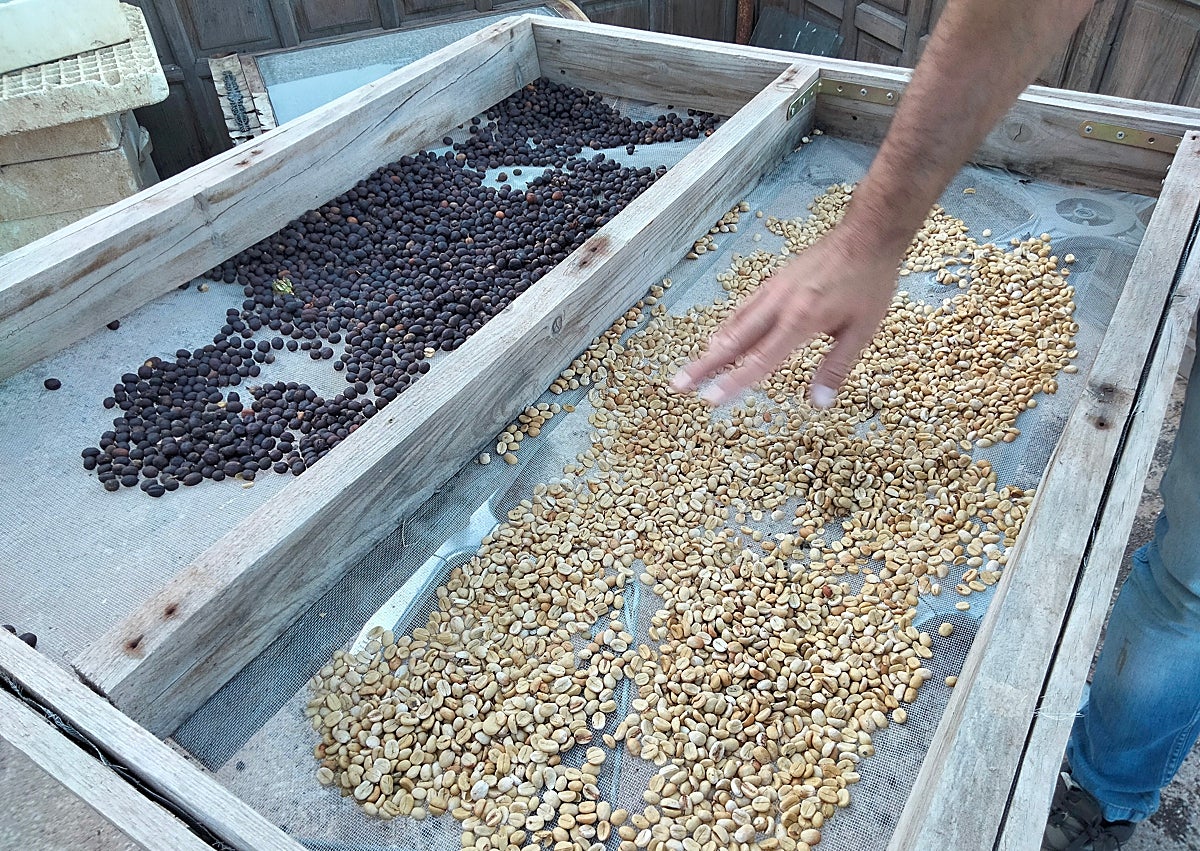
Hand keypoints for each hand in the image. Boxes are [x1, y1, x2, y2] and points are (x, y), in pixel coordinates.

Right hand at [670, 230, 898, 407]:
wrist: (867, 234)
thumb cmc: (869, 281)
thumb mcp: (862, 331)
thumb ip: (836, 368)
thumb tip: (819, 403)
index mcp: (801, 320)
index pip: (760, 360)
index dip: (734, 382)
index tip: (710, 399)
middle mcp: (779, 305)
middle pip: (733, 342)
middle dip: (703, 366)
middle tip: (678, 385)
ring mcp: (773, 291)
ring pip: (734, 324)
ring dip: (711, 349)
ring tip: (693, 367)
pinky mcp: (773, 281)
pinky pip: (743, 308)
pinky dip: (727, 326)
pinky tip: (720, 336)